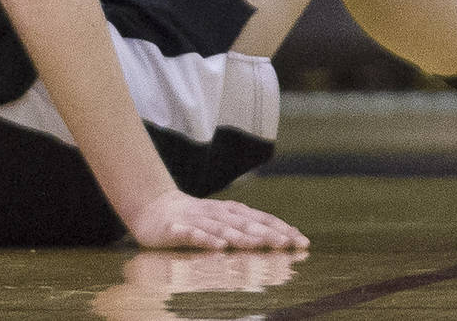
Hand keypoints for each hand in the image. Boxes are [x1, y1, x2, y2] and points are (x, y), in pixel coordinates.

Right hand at [125, 189, 309, 250]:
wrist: (154, 209)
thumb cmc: (196, 219)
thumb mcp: (224, 221)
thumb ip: (248, 228)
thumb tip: (282, 237)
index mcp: (232, 212)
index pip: (262, 219)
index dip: (282, 229)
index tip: (302, 241)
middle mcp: (218, 213)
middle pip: (246, 223)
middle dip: (268, 233)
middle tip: (287, 244)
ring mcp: (197, 220)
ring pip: (222, 228)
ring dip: (241, 236)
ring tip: (259, 244)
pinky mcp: (176, 228)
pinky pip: (192, 234)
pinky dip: (206, 239)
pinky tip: (218, 246)